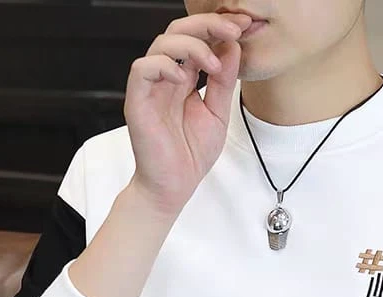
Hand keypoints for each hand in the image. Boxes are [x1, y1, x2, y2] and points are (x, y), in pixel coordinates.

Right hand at [123, 10, 253, 214]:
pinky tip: (183, 78)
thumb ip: (224, 82)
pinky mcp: (137, 101)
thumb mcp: (218, 114)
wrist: (173, 187)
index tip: (244, 25)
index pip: (198, 39)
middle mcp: (166, 78)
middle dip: (208, 24)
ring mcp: (151, 88)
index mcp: (184, 79)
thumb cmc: (190, 155)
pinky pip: (143, 68)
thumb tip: (233, 47)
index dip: (218, 27)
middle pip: (179, 31)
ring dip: (192, 45)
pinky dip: (164, 65)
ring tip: (213, 64)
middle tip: (233, 28)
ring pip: (161, 43)